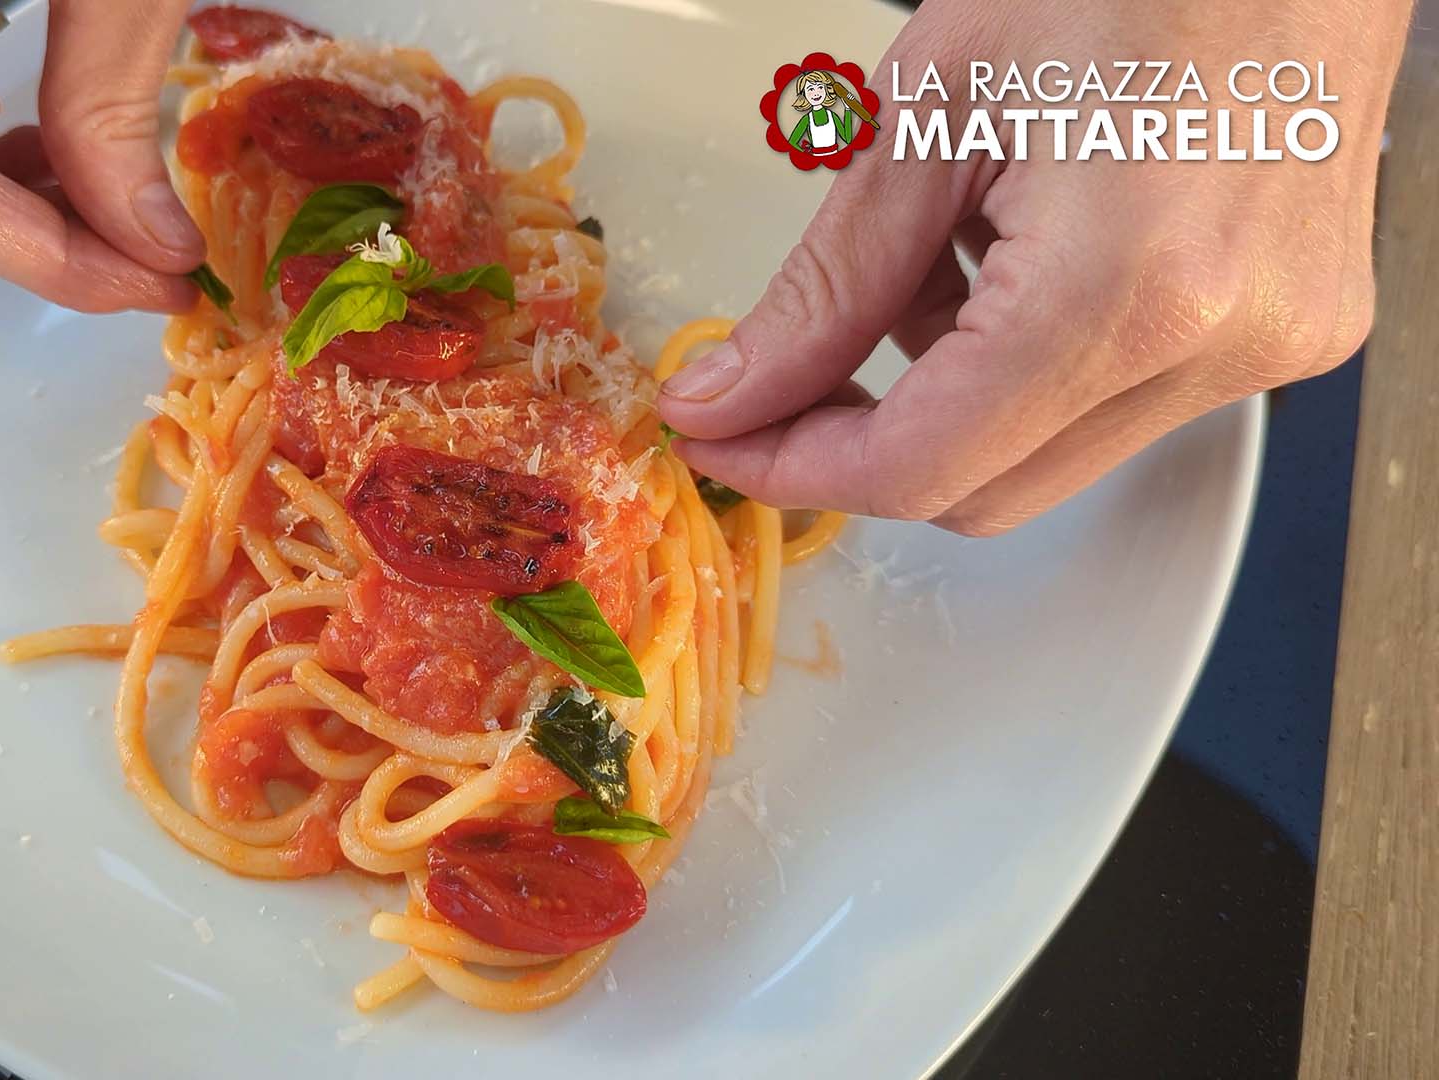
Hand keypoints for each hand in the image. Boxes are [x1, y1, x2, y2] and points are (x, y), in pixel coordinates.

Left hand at [660, 0, 1408, 534]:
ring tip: (943, 250)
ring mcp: (1270, 348)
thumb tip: (731, 393)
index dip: (795, 468)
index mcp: (1127, 286)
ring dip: (950, 397)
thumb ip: (826, 286)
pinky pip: (1116, 409)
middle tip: (786, 373)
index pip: (922, 464)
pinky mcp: (1290, 334)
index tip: (725, 439)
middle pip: (983, 491)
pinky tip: (1017, 259)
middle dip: (863, 441)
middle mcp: (1221, 343)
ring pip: (1045, 459)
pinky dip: (1031, 367)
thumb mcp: (929, 117)